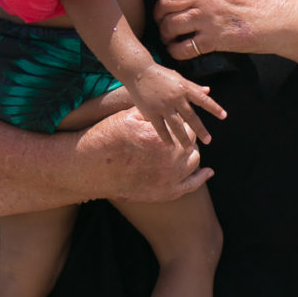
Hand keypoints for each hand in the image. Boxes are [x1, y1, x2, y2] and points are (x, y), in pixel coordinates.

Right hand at [77, 108, 212, 203]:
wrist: (90, 167)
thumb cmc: (107, 138)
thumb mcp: (129, 116)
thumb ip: (154, 112)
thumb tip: (174, 103)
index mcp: (162, 136)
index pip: (185, 125)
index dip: (183, 122)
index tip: (180, 120)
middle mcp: (169, 158)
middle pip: (191, 143)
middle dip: (188, 138)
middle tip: (181, 134)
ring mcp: (169, 178)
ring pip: (194, 162)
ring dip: (192, 154)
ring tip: (186, 149)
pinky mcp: (165, 193)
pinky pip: (191, 185)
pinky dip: (201, 177)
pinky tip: (207, 172)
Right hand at [126, 61, 225, 147]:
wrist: (139, 71)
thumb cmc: (161, 74)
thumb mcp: (179, 77)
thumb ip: (193, 87)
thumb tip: (208, 91)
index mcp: (184, 88)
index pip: (203, 99)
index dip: (214, 108)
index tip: (223, 116)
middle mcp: (175, 97)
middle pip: (191, 117)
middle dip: (200, 130)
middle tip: (208, 140)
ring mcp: (163, 106)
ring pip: (176, 125)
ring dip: (183, 138)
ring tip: (189, 149)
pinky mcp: (151, 112)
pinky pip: (160, 128)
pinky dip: (166, 138)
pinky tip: (171, 146)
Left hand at [152, 0, 286, 63]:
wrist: (281, 19)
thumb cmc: (261, 0)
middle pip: (165, 2)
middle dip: (158, 13)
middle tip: (162, 19)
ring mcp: (207, 18)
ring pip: (169, 25)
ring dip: (165, 33)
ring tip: (169, 36)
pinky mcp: (213, 40)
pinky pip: (181, 48)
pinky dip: (175, 51)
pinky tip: (178, 50)